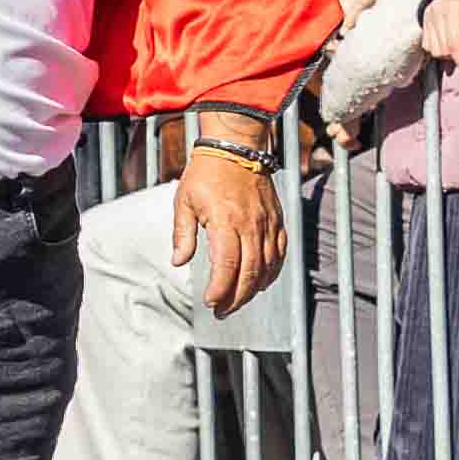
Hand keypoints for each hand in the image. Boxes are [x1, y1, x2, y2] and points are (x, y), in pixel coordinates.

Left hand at [168, 144, 283, 316]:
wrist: (235, 147)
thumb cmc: (205, 174)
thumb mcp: (183, 202)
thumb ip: (182, 234)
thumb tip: (178, 262)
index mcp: (225, 221)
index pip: (227, 266)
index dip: (220, 289)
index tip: (210, 303)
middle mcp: (250, 225)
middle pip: (249, 273)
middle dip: (236, 298)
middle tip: (222, 312)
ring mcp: (267, 224)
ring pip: (266, 267)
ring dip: (253, 291)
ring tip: (237, 303)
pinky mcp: (277, 220)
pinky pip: (280, 253)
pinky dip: (272, 273)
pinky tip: (261, 284)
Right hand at [418, 0, 458, 66]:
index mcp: (454, 8)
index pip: (455, 44)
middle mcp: (436, 12)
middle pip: (443, 50)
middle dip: (458, 58)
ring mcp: (427, 16)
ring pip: (434, 51)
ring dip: (449, 55)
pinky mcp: (423, 21)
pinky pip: (428, 46)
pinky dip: (440, 49)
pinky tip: (451, 41)